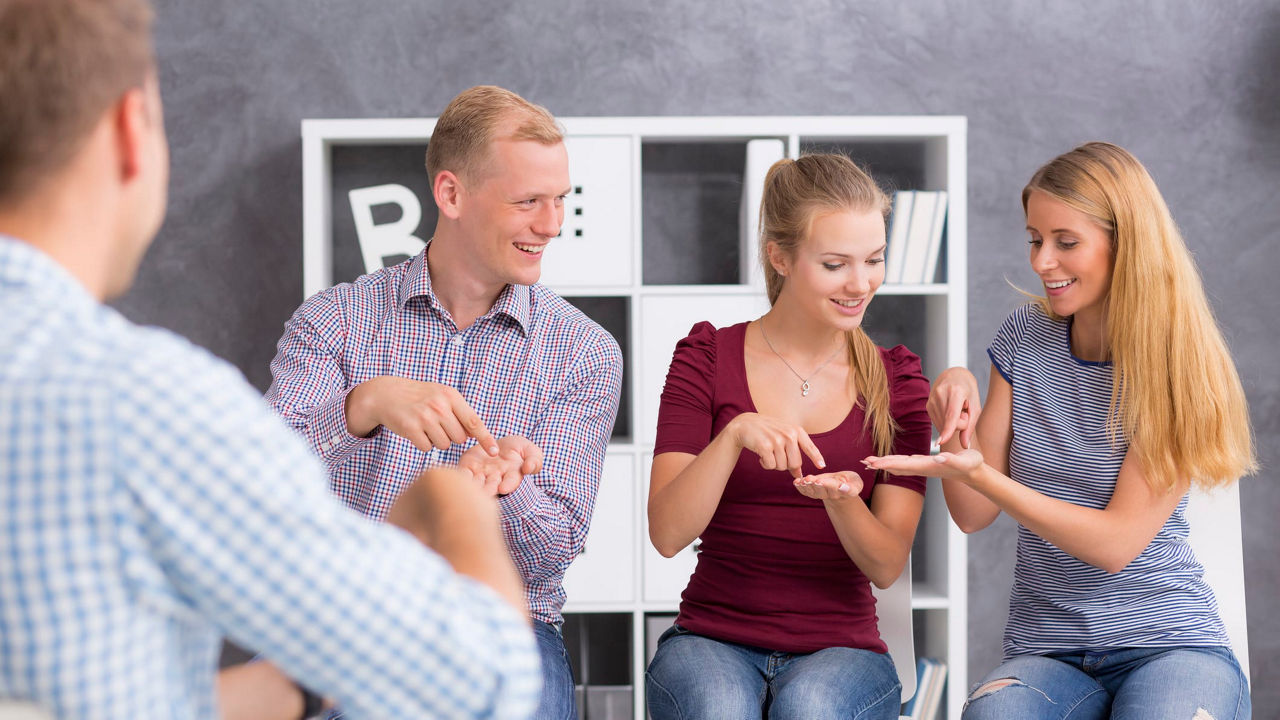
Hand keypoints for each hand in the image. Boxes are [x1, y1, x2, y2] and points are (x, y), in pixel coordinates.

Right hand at [346, 376, 497, 454]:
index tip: (495, 452)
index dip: (486, 439)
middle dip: (451, 436)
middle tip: (437, 424)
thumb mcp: (442, 395)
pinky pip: (427, 448)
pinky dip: (423, 443)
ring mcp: (425, 417)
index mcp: (451, 396)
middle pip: (459, 438)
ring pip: (444, 445)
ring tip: (425, 426)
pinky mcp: (411, 428)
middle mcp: (439, 405)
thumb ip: (459, 412)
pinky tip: (415, 430)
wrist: (387, 394)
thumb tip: (475, 434)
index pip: (474, 422)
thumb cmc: (420, 397)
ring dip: (436, 440)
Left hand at [457, 435, 542, 495]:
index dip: (508, 485)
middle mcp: (495, 479)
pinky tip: (457, 476)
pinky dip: (459, 476)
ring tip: (470, 487)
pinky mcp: (467, 468)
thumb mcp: (530, 450)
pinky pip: (462, 474)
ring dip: (472, 486)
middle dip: (487, 491)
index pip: (511, 482)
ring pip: (475, 483)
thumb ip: (534, 459)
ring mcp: (481, 474)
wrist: (498, 443)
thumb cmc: (517, 449)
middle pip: (491, 487)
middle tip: (485, 493)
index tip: (503, 488)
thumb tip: (529, 469)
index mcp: (511, 476)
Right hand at [727, 412, 825, 478]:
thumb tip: (799, 474)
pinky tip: (761, 455)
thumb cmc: (767, 431)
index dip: (816, 457)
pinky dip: (765, 464)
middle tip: (777, 456)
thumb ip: (793, 452)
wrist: (745, 424)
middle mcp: (789, 435)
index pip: (809, 446)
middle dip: (786, 465)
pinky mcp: (765, 446)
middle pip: (795, 463)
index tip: (822, 466)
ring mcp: (777, 440)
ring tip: (768, 453)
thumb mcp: (783, 436)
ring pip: (782, 466)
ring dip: (773, 464)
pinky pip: (770, 466)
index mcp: (796, 431)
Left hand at [792, 470, 863, 500]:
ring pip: (814, 492)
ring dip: (808, 486)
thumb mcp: (856, 482)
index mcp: (846, 492)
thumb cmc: (851, 482)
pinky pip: (807, 492)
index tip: (830, 483)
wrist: (841, 487)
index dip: (835, 486)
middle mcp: (833, 495)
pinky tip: (796, 482)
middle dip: (817, 484)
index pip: (841, 489)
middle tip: (812, 479)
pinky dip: (800, 487)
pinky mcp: (814, 493)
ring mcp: (823, 495)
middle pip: (824, 491)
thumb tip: (843, 487)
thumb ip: (852, 486)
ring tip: (803, 480)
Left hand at [863, 449, 984, 482]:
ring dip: (885, 463)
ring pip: (900, 465)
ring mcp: (924, 467)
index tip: (873, 463)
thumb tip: (939, 457)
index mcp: (928, 466)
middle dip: (880, 464)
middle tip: (863, 462)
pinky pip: (907, 463)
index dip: (887, 463)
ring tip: (870, 462)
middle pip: (897, 466)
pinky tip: (891, 461)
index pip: (903, 465)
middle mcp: (923, 468)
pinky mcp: (927, 464)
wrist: (976, 473)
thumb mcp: (964, 461)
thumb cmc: (971, 466)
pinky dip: (895, 461)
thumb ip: (952, 460)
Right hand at [928, 367, 980, 447]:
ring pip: (943, 425)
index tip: (940, 442)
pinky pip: (938, 423)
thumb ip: (970, 427)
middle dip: (960, 424)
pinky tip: (948, 411)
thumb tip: (965, 446)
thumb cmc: (968, 390)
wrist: (954, 376)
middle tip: (963, 411)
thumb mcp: (975, 406)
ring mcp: (931, 399)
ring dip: (952, 423)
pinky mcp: (927, 405)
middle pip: (950, 424)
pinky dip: (945, 421)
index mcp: (955, 392)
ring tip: (955, 409)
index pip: (951, 416)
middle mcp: (940, 394)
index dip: (947, 430)